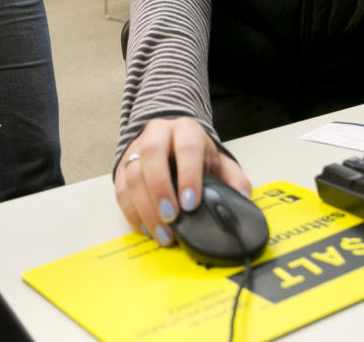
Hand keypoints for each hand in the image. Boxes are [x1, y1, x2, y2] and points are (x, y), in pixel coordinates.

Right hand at [113, 117, 251, 247]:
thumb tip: (242, 198)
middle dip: (160, 189)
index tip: (191, 203)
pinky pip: (121, 189)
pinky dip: (132, 212)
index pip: (186, 147)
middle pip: (152, 156)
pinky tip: (146, 228)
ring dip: (145, 207)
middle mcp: (157, 134)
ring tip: (162, 233)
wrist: (169, 139)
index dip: (188, 175)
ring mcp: (136, 148)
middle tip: (172, 217)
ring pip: (132, 175)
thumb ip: (232, 178)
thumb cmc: (195, 154)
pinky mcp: (122, 166)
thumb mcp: (217, 160)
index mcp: (185, 130)